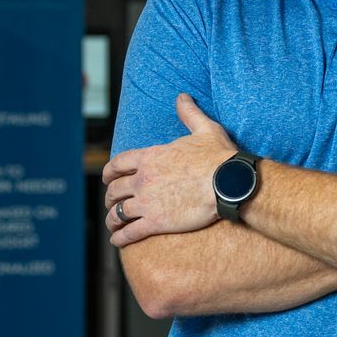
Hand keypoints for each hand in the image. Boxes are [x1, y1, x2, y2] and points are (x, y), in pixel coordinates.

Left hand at [102, 94, 237, 246]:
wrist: (229, 183)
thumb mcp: (204, 129)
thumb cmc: (218, 157)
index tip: (107, 179)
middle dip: (110, 197)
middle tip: (110, 203)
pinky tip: (118, 241)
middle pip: (115, 189)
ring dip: (112, 219)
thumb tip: (182, 96)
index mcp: (150, 157)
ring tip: (113, 226)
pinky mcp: (156, 222)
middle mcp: (143, 179)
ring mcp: (147, 201)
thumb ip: (189, 113)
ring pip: (119, 212)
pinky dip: (120, 237)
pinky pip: (130, 231)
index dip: (109, 172)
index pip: (119, 164)